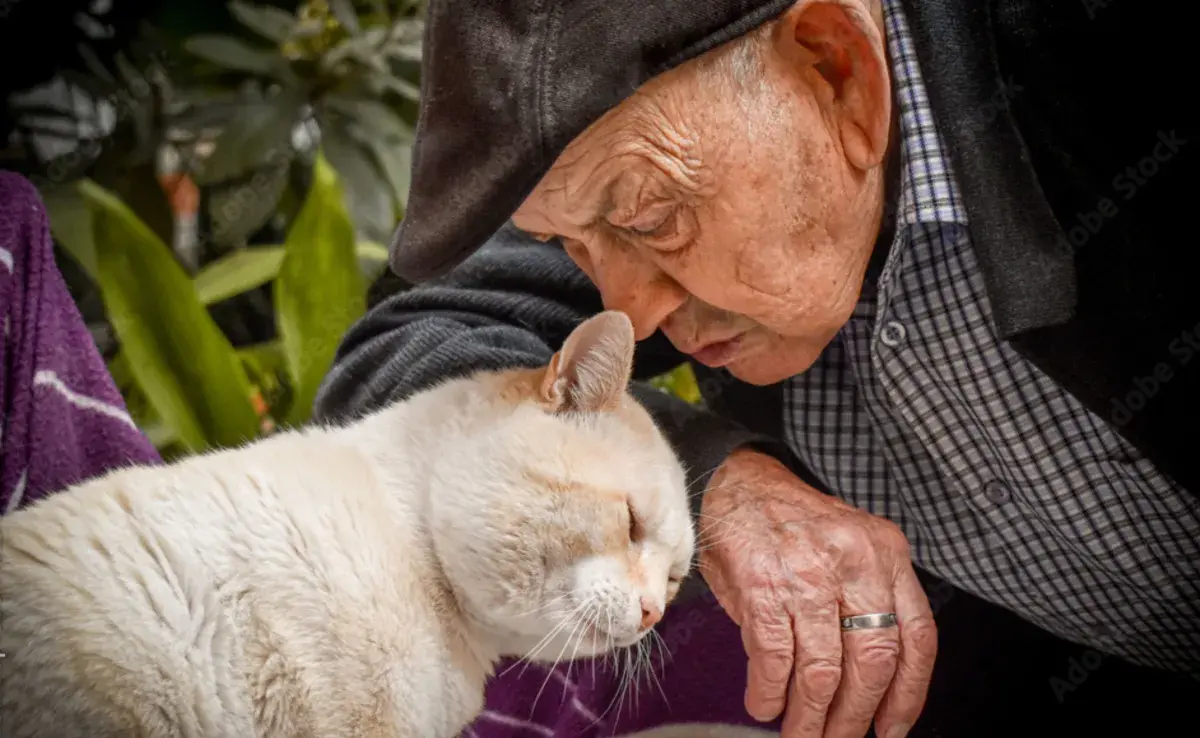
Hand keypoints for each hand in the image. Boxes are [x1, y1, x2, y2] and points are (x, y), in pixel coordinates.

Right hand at [698, 449, 936, 737]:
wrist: (734, 482)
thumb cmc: (789, 524)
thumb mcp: (847, 548)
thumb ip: (867, 602)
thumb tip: (867, 689)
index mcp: (886, 552)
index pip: (917, 636)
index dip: (908, 694)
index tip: (893, 727)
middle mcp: (855, 560)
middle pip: (874, 661)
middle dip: (855, 716)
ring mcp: (807, 572)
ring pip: (823, 670)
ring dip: (809, 716)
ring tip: (800, 733)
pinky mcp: (762, 585)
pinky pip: (774, 658)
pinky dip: (769, 692)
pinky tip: (764, 703)